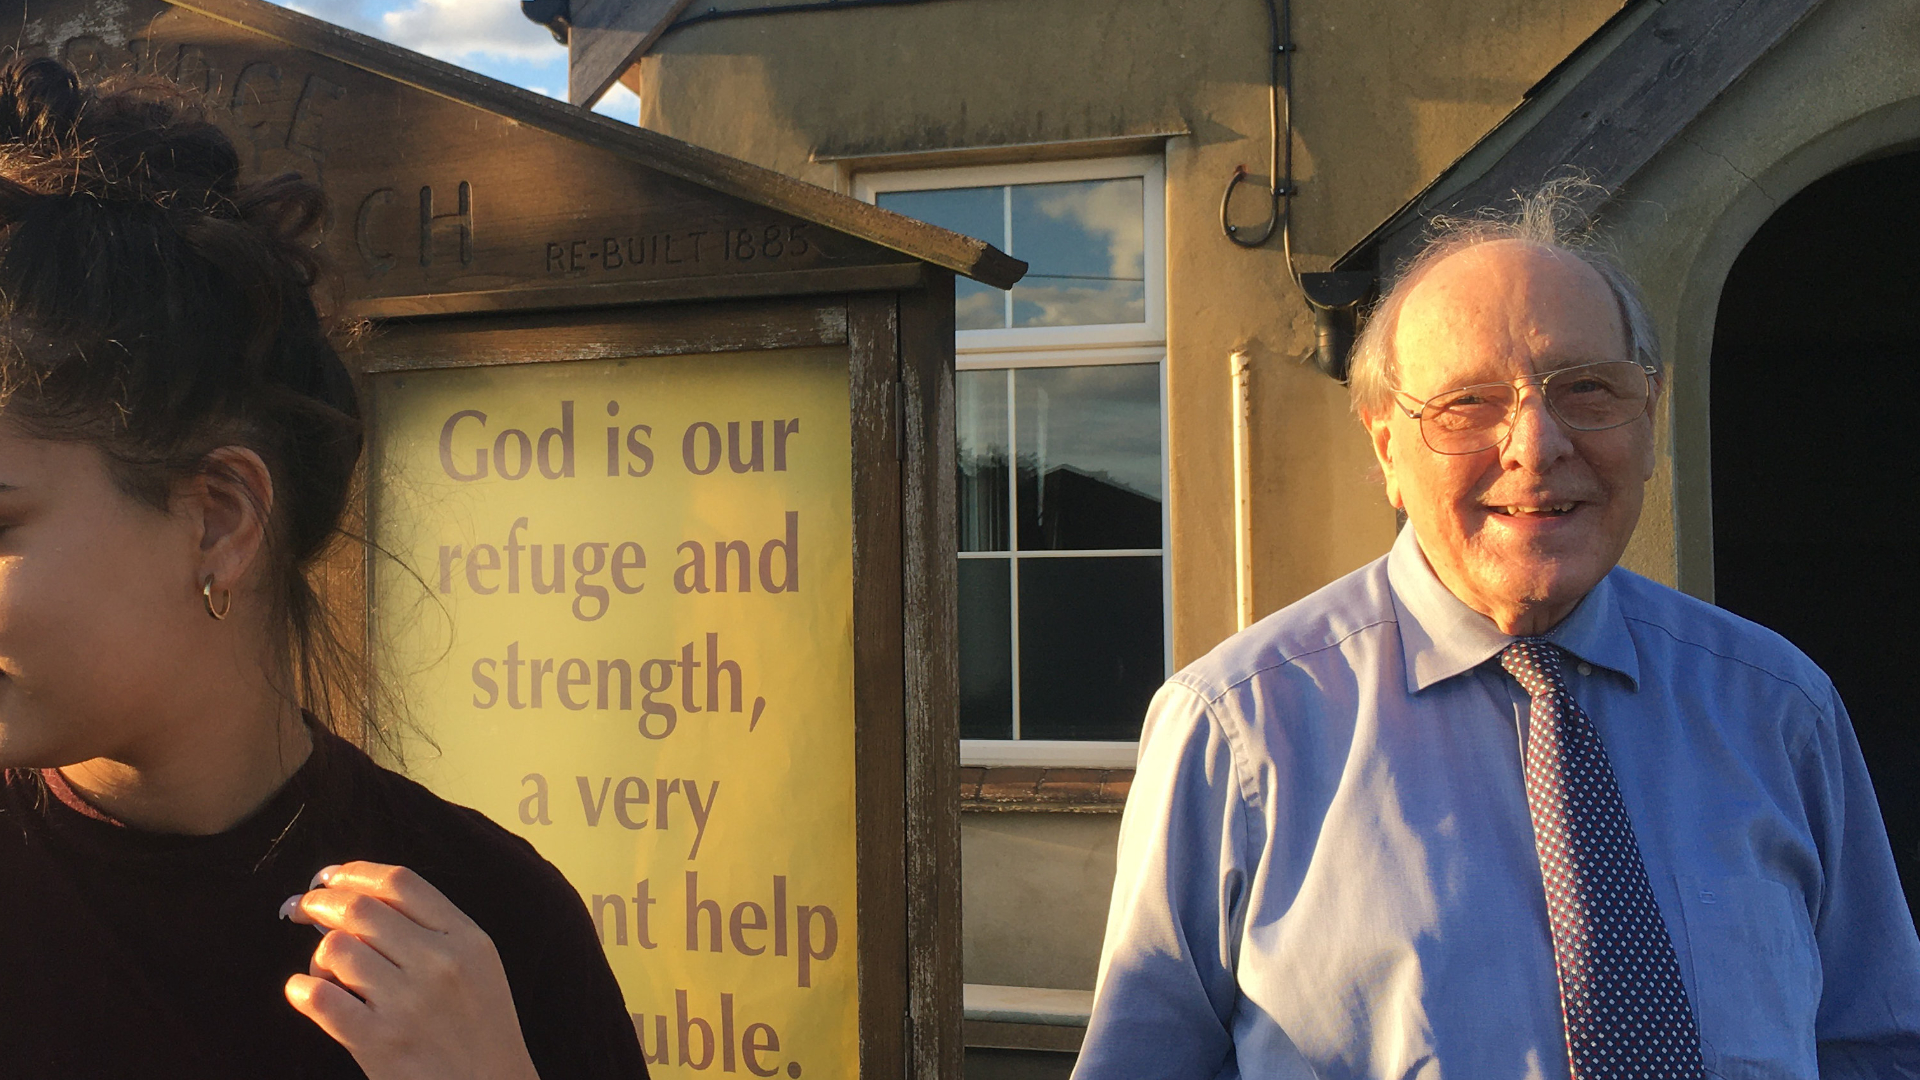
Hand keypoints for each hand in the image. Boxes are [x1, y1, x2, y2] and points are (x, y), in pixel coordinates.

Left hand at [281, 861, 540, 1079]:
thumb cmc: (479, 1027)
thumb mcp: (477, 965)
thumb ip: (432, 929)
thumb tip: (357, 898)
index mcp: (466, 939)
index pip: (401, 884)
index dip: (355, 872)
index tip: (332, 877)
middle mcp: (439, 964)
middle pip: (361, 909)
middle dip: (321, 901)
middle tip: (305, 907)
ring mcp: (407, 1003)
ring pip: (336, 949)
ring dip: (318, 954)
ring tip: (325, 970)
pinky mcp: (378, 1041)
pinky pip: (320, 999)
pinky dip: (301, 989)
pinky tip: (304, 991)